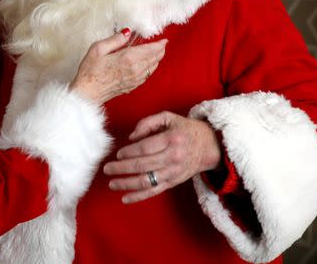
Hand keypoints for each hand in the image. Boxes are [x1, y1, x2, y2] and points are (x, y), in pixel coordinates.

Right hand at [69, 31, 166, 103]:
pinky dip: (151, 68)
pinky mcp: (132, 86)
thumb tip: (127, 32)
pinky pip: (147, 76)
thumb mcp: (98, 49)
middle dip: (160, 51)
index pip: (150, 50)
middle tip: (162, 44)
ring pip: (153, 68)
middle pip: (154, 58)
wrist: (87, 93)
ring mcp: (135, 79)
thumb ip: (115, 39)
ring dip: (157, 59)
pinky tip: (149, 66)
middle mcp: (135, 69)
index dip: (159, 44)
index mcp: (127, 58)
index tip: (164, 40)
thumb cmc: (90, 71)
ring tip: (158, 53)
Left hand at [103, 111, 221, 203]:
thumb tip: (131, 137)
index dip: (130, 151)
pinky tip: (125, 198)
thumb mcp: (168, 117)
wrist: (208, 146)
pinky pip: (154, 191)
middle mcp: (173, 157)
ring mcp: (173, 172)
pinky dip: (139, 196)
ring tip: (111, 183)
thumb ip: (148, 123)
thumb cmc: (184, 129)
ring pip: (146, 181)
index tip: (118, 154)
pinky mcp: (173, 182)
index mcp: (171, 139)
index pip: (146, 148)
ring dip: (126, 183)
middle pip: (143, 165)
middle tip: (107, 168)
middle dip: (122, 168)